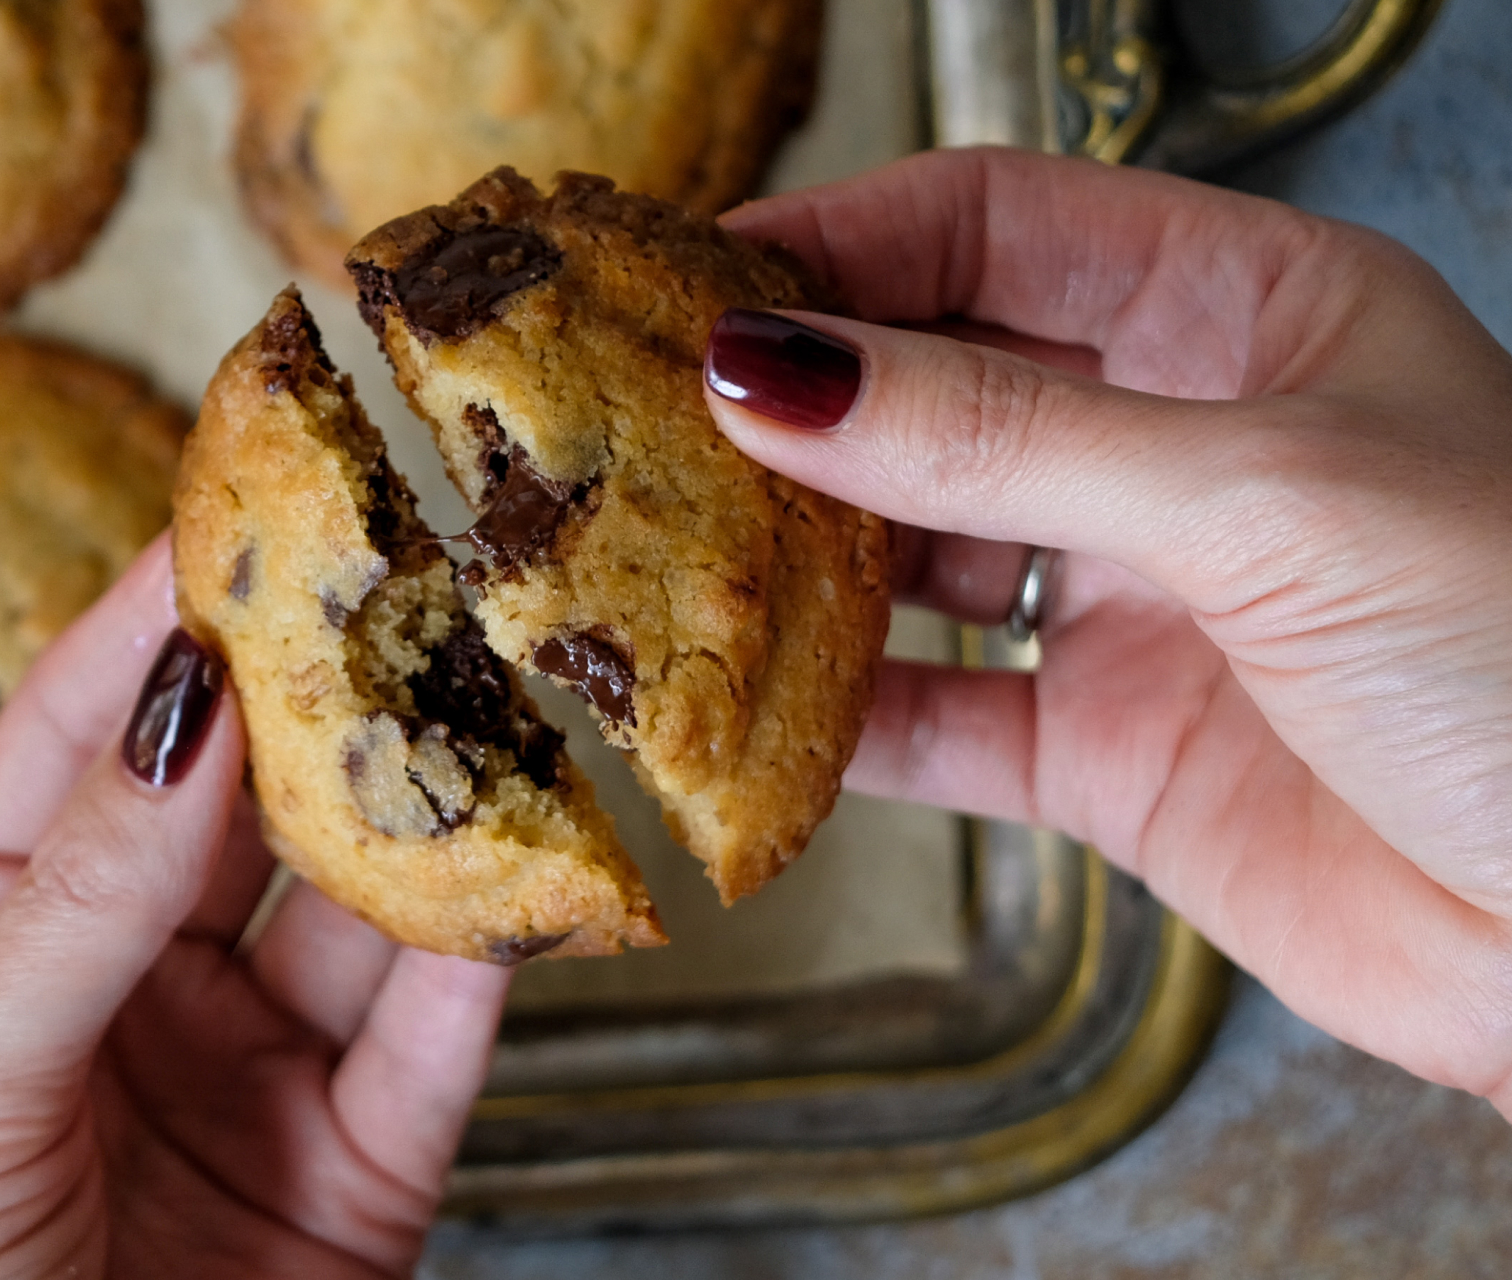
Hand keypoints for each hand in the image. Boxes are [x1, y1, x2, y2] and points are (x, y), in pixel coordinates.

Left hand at [0, 536, 509, 1277]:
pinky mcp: (362, 1170)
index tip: (243, 509)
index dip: (162, 622)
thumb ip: (81, 902)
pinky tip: (536, 869)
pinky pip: (438, 1041)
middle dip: (327, 697)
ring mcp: (256, 1073)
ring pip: (364, 911)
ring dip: (433, 807)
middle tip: (406, 576)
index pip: (91, 743)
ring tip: (501, 693)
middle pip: (249, 812)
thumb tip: (187, 720)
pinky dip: (494, 956)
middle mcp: (135, 985)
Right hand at [704, 148, 1511, 1114]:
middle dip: (797, 398)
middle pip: (937, 384)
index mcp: (1247, 319)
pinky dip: (839, 725)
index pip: (1001, 227)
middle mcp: (1174, 447)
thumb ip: (1003, 437)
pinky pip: (936, 719)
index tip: (698, 273)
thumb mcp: (1261, 497)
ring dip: (800, 557)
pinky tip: (748, 716)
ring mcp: (1132, 601)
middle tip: (641, 412)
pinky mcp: (1104, 748)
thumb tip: (776, 369)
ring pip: (917, 553)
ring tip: (670, 554)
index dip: (846, 239)